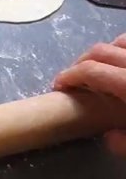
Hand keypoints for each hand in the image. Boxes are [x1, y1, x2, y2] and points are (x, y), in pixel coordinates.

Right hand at [53, 33, 125, 156]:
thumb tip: (108, 138)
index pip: (90, 70)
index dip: (68, 76)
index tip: (58, 86)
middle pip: (99, 51)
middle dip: (80, 62)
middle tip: (74, 80)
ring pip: (119, 40)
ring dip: (104, 51)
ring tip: (99, 67)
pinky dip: (122, 47)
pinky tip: (122, 63)